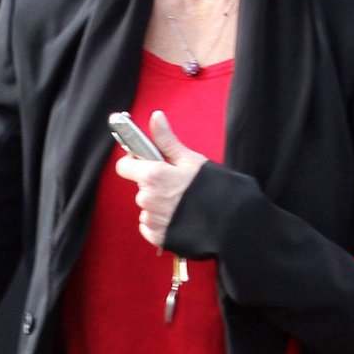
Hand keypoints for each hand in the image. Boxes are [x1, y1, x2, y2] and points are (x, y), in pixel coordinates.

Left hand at [114, 111, 205, 248]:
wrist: (229, 222)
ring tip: (182, 204)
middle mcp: (147, 198)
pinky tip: (179, 218)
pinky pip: (150, 226)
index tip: (145, 163)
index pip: (124, 166)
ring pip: (147, 207)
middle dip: (153, 185)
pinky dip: (161, 222)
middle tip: (176, 186)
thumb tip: (155, 117)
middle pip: (140, 187)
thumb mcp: (190, 160)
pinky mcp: (157, 237)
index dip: (133, 163)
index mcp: (153, 176)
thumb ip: (167, 141)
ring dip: (158, 205)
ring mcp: (151, 219)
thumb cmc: (211, 188)